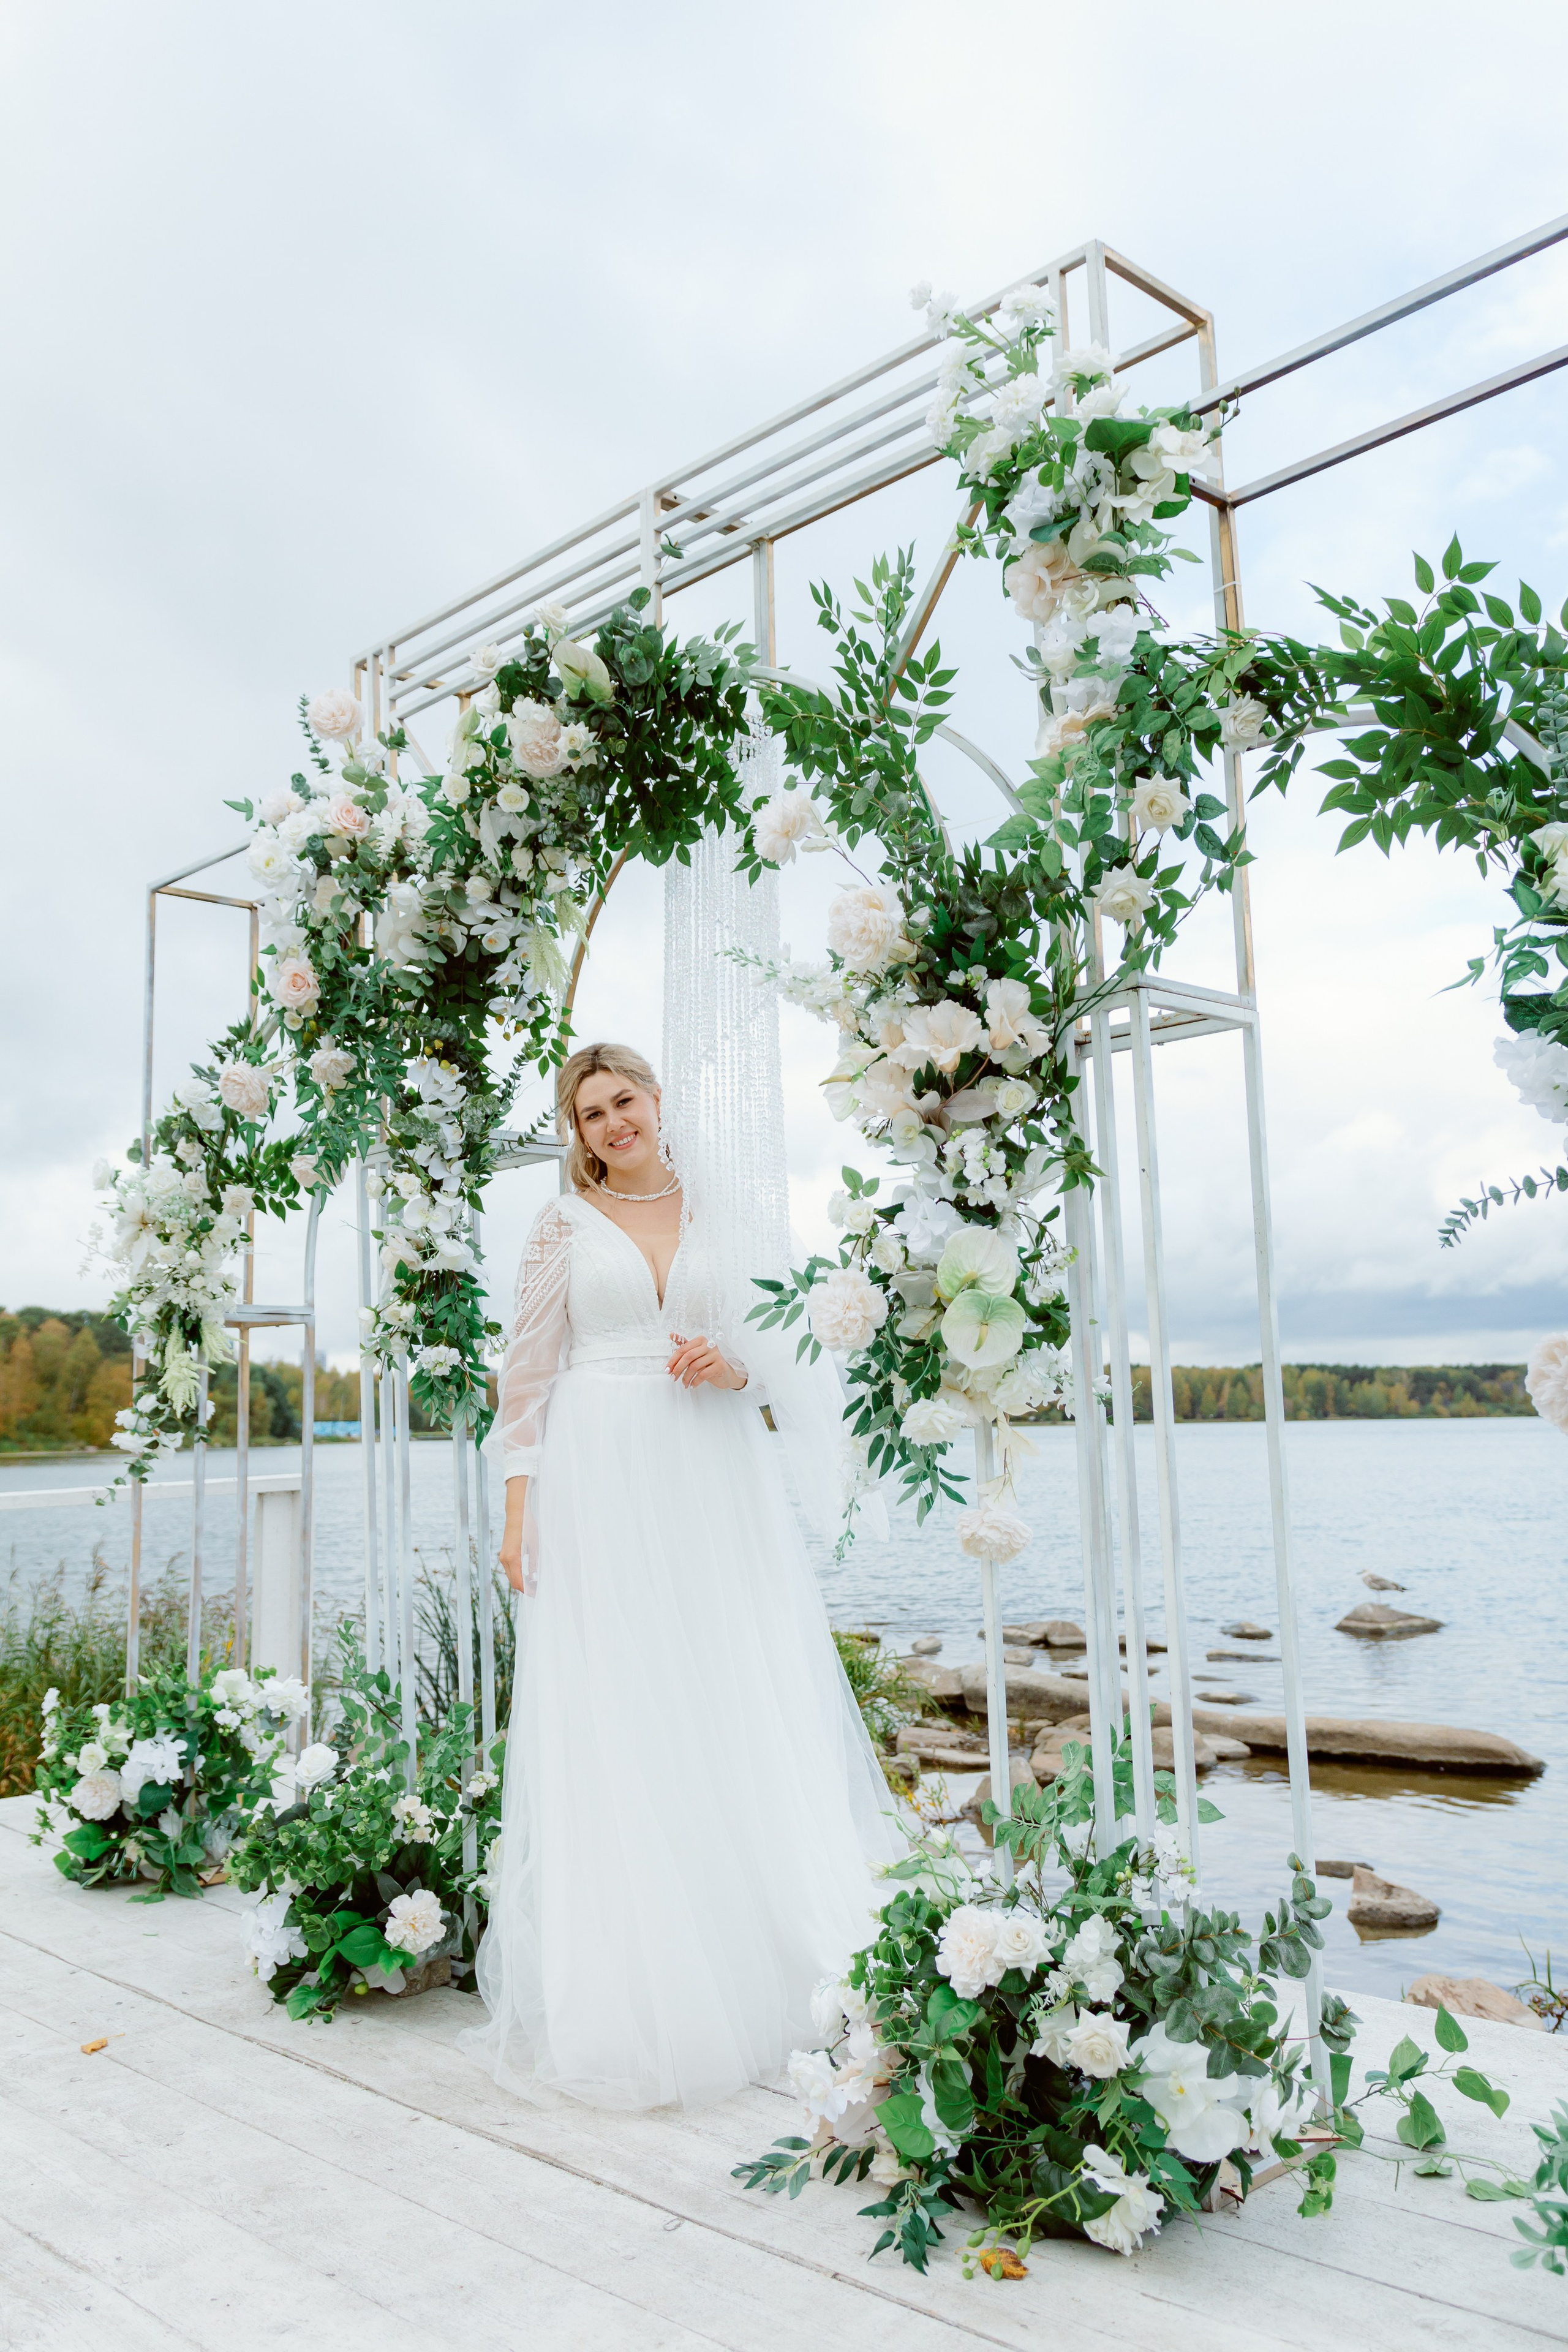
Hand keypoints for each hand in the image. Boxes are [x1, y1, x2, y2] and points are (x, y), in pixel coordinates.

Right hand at [499, 1476, 528, 1593]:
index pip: (519, 1582)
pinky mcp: (504, 1554)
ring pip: (511, 1576)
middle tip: (538, 1591)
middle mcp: (504, 1559)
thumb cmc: (528, 1528)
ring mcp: (502, 1557)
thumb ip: (535, 1563)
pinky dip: (518, 1575)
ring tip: (536, 1583)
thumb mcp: (536, 1546)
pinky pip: (510, 1569)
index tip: (538, 1594)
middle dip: (525, 1588)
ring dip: (522, 1582)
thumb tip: (537, 1578)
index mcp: (513, 1558)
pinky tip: (529, 1575)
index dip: (528, 1591)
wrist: (517, 1514)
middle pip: (514, 1582)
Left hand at [666, 1333, 746, 1391]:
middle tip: (673, 1378)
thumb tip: (672, 1335)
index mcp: (701, 1340)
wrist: (726, 1374)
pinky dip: (695, 1381)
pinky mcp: (720, 1365)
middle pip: (688, 1356)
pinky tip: (692, 1385)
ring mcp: (716, 1354)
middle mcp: (709, 1345)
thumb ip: (685, 1346)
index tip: (667, 1370)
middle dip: (678, 1369)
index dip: (673, 1360)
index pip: (683, 1349)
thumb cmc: (709, 1364)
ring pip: (695, 1366)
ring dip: (686, 1377)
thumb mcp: (696, 1355)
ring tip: (684, 1383)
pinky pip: (703, 1374)